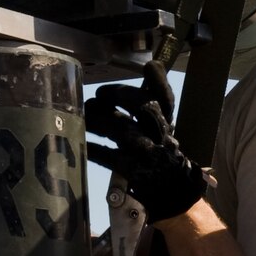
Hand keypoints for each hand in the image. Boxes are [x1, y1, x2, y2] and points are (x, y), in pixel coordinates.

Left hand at [85, 72, 208, 220]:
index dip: (159, 81)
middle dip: (120, 95)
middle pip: (145, 107)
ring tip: (85, 114)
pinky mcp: (135, 173)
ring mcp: (148, 154)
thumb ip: (153, 96)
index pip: (166, 98)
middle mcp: (161, 135)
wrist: (172, 190)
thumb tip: (152, 64)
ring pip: (123, 130)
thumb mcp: (161, 123)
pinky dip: (94, 148)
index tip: (148, 66)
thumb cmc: (160, 149)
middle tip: (99, 95)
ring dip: (99, 120)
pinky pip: (111, 157)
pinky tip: (82, 141)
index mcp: (167, 122)